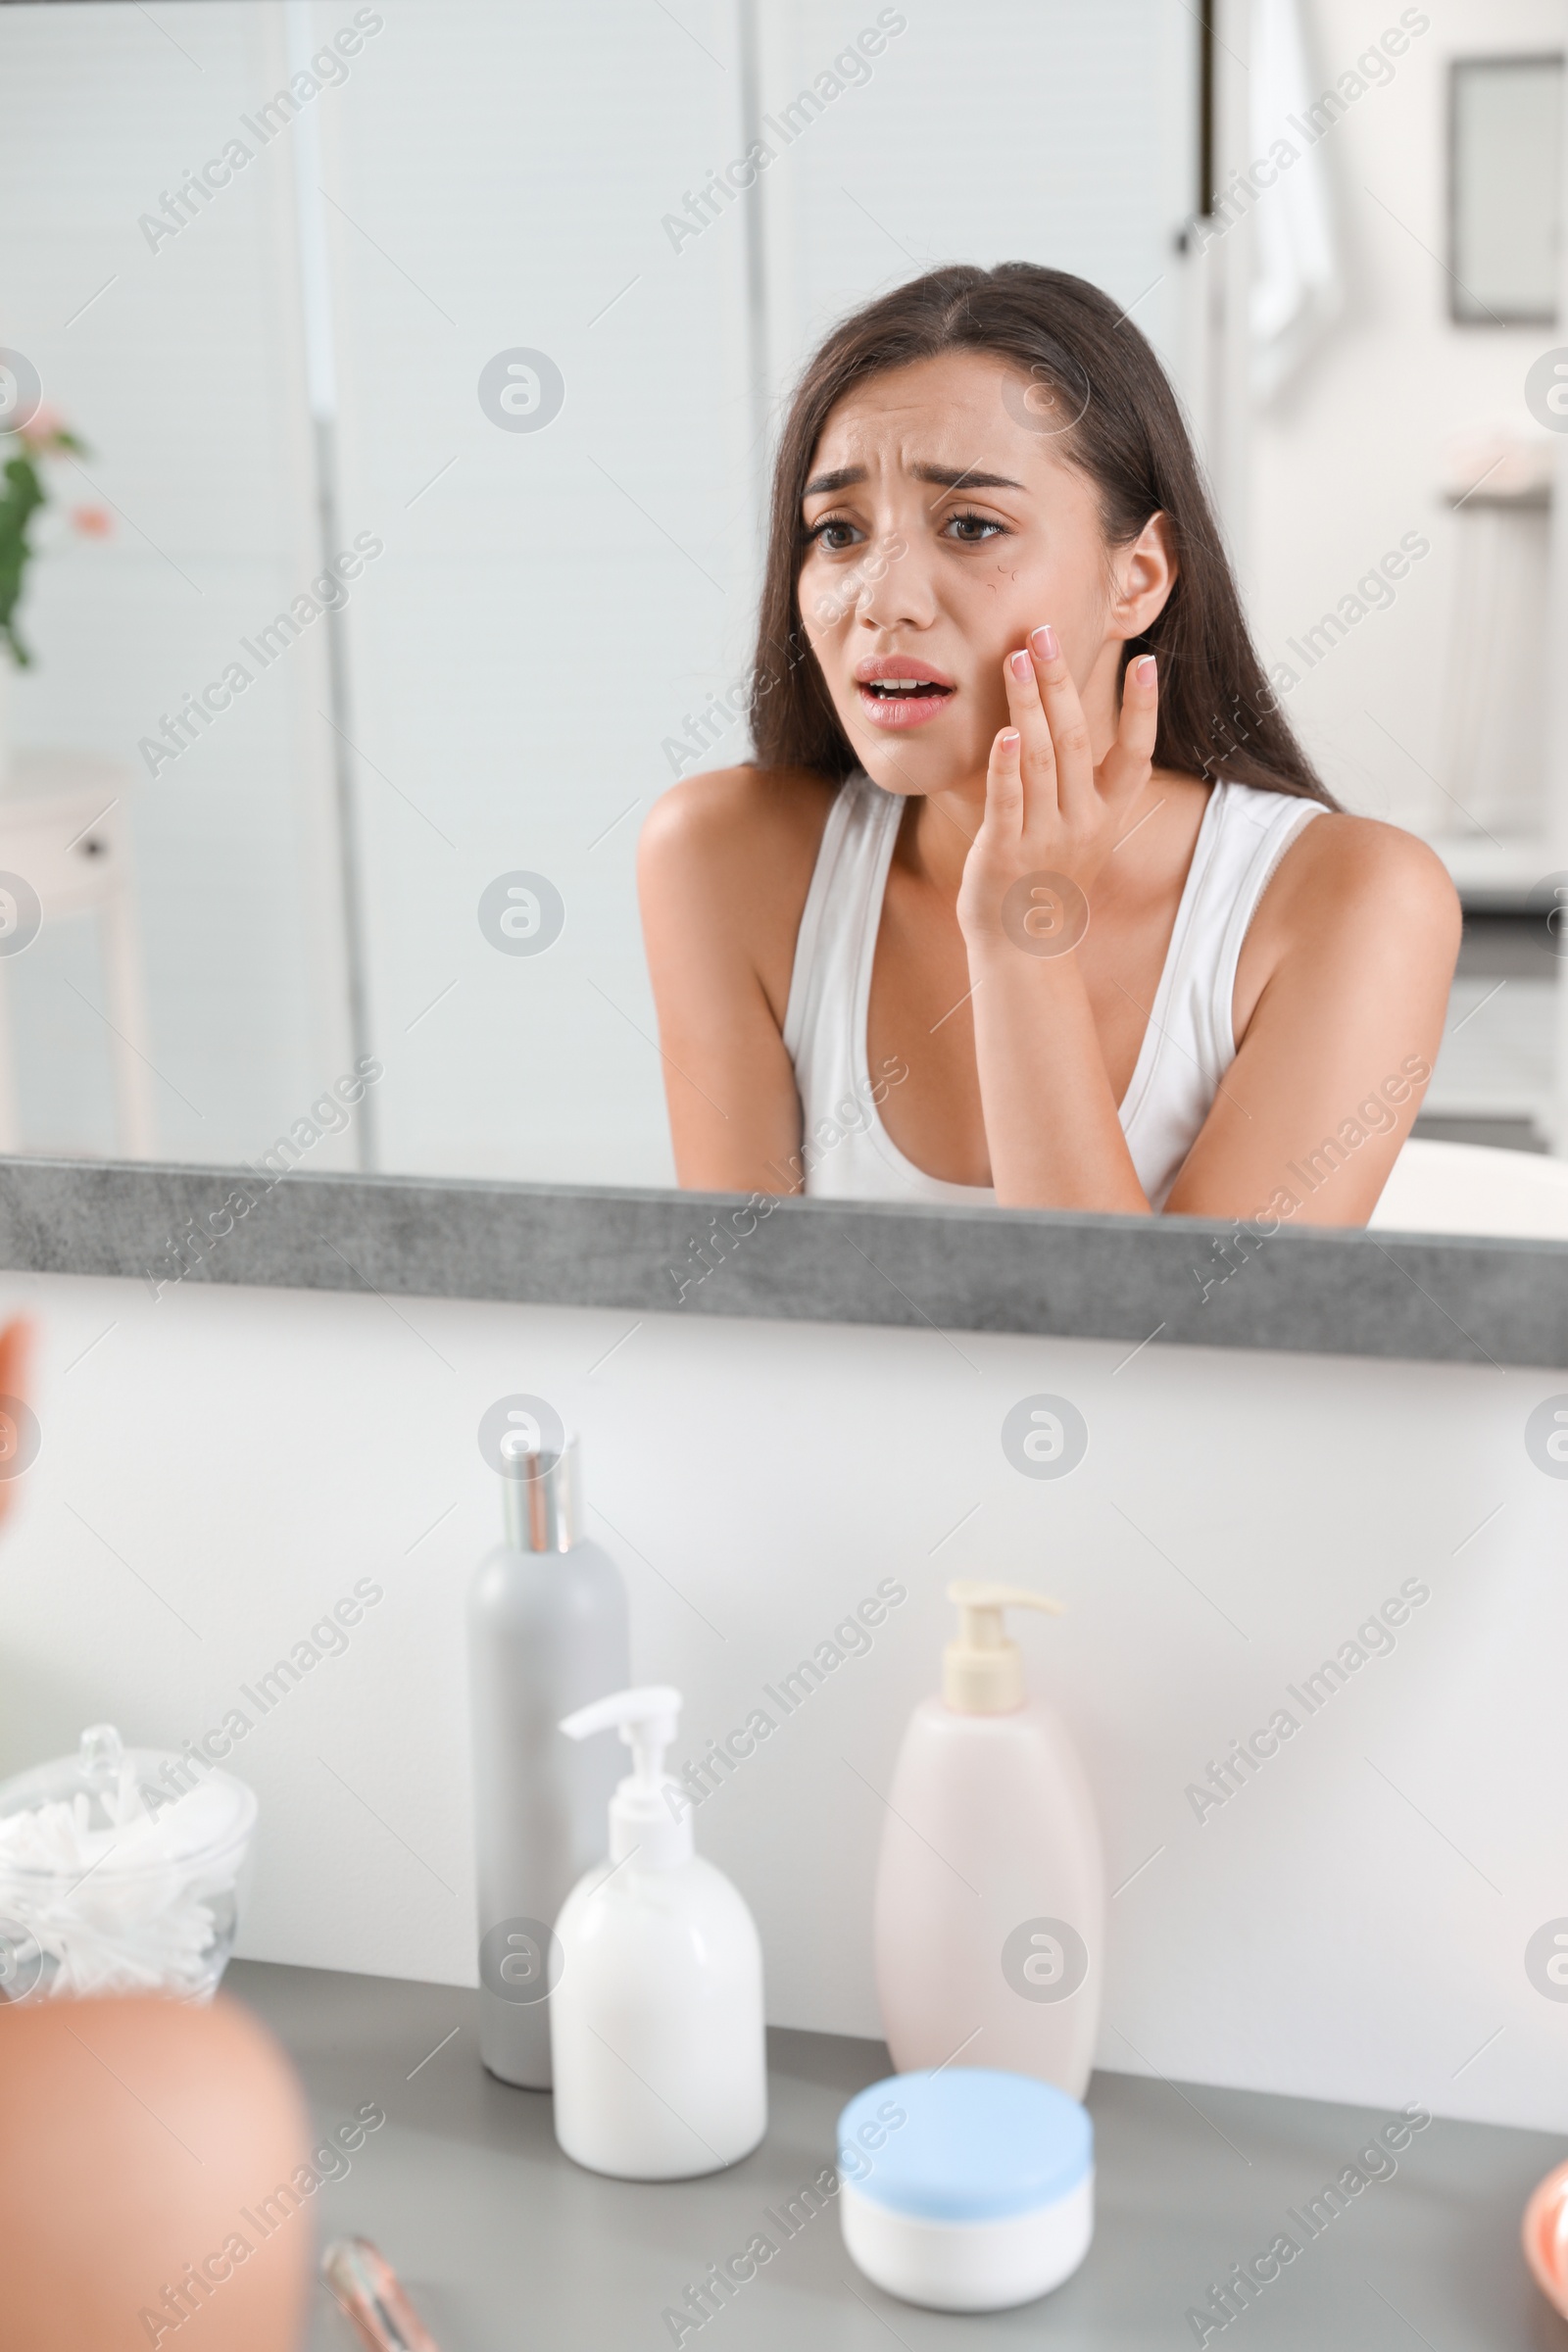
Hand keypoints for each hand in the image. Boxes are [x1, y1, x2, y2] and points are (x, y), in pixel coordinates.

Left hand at [956, 625, 1158, 950]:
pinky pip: (1007, 803)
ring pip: (1041, 761)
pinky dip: (1006, 767)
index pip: (1135, 755)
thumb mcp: (1080, 830)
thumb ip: (1080, 780)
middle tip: (1044, 633)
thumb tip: (1069, 714)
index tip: (1147, 662)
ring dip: (1028, 706)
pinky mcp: (1004, 854)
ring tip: (1016, 659)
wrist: (1023, 947)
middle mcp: (1082, 824)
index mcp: (1106, 815)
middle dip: (1060, 683)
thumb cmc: (1046, 878)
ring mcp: (1044, 840)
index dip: (1142, 710)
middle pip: (1076, 741)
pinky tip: (1005, 732)